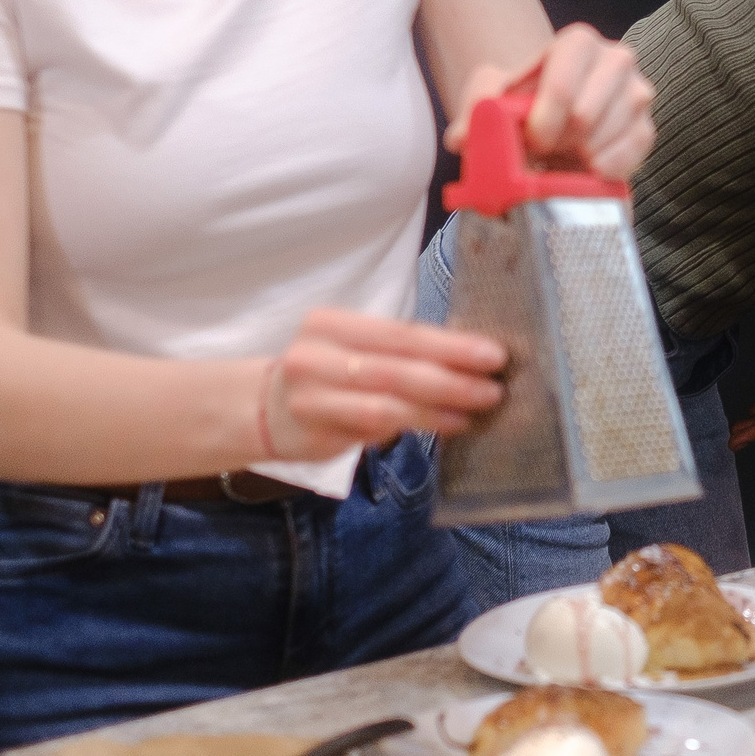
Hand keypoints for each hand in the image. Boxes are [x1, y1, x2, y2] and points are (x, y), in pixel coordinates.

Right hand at [262, 307, 507, 460]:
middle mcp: (315, 355)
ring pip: (385, 404)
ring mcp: (310, 396)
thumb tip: (470, 357)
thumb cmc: (326, 372)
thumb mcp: (355, 348)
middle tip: (493, 389)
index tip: (493, 355)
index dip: (450, 345)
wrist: (261, 409)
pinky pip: (371, 429)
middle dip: (452, 380)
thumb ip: (400, 351)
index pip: (402, 333)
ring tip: (474, 412)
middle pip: (396, 368)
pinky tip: (443, 426)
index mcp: (332, 323)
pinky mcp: (312, 432)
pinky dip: (412, 427)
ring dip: (437, 410)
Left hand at [446, 23, 654, 179]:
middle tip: (544, 148)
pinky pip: (626, 159)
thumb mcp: (492, 97)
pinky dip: (599, 170)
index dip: (542, 122)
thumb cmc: (524, 102)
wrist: (553, 117)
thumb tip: (462, 137)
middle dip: (557, 141)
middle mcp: (617, 59)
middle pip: (584, 116)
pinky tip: (584, 164)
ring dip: (575, 156)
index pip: (562, 86)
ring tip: (563, 150)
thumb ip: (474, 108)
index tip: (530, 140)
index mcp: (578, 42)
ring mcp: (638, 93)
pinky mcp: (648, 129)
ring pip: (604, 140)